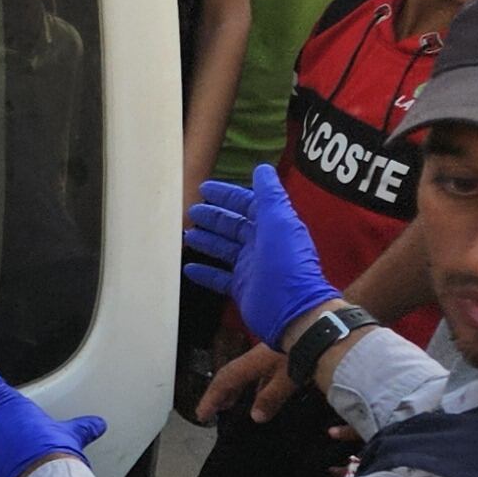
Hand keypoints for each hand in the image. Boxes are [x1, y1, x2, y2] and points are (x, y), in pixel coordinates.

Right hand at [183, 166, 337, 346]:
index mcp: (271, 226)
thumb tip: (262, 168)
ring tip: (184, 234)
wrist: (293, 309)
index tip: (204, 188)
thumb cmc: (285, 261)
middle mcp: (261, 244)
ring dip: (206, 240)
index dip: (227, 195)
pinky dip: (204, 272)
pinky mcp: (241, 288)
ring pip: (224, 249)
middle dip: (213, 216)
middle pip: (233, 225)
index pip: (247, 204)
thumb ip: (269, 195)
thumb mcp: (279, 221)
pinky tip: (187, 267)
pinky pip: (218, 277)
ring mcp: (250, 267)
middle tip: (190, 210)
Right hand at [199, 339, 303, 425]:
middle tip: (215, 409)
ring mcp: (270, 354)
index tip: (201, 414)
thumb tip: (256, 416)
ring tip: (234, 403)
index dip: (211, 398)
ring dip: (238, 389)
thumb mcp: (287, 378)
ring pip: (247, 374)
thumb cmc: (303, 350)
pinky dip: (256, 385)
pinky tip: (262, 393)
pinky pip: (262, 372)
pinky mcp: (283, 353)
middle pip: (232, 375)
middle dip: (221, 393)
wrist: (322, 327)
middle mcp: (257, 357)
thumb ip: (271, 397)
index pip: (225, 380)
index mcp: (253, 362)